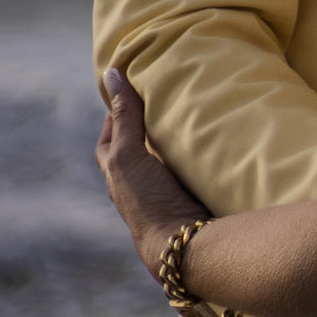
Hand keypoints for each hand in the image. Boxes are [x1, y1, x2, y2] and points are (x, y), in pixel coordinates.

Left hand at [96, 66, 206, 279]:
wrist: (181, 244)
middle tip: (163, 92)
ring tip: (189, 108)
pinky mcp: (187, 192)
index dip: (117, 111)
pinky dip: (191, 149)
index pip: (110, 135)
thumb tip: (111, 73)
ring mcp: (162, 188)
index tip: (131, 85)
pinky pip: (186, 164)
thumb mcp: (127, 153)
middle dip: (146, 122)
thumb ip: (124, 115)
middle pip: (136, 144)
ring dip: (173, 136)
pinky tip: (206, 137)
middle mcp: (137, 180)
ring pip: (162, 154)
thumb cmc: (147, 199)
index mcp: (117, 171)